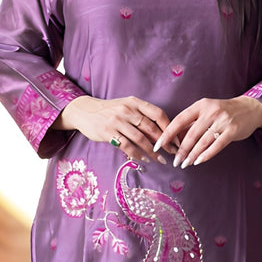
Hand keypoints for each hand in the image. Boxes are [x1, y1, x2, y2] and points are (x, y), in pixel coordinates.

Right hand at [56, 95, 174, 163]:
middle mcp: (127, 110)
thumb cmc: (110, 111)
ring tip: (160, 160)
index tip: (176, 139)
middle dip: (164, 143)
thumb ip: (142, 115)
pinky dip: (137, 155)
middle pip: (151, 128)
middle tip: (172, 153)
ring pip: (141, 139)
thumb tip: (162, 132)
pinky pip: (127, 146)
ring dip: (152, 152)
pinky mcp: (108, 132)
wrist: (85, 111)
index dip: (169, 127)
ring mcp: (117, 121)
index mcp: (135, 102)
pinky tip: (144, 159)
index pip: (158, 114)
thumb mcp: (126, 106)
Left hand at [154, 96, 261, 168]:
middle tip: (175, 161)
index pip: (179, 120)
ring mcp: (223, 120)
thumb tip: (173, 140)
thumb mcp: (206, 111)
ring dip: (192, 155)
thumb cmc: (223, 112)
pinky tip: (198, 161)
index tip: (158, 145)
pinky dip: (206, 155)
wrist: (249, 108)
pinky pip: (216, 146)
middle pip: (191, 134)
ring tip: (185, 164)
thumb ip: (192, 123)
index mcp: (201, 105)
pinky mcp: (232, 130)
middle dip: (181, 150)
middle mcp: (211, 111)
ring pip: (203, 141)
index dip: (167, 134)